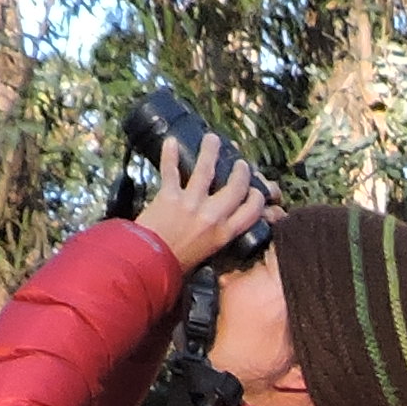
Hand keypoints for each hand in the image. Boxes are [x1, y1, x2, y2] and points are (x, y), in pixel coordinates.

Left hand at [132, 130, 272, 278]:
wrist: (149, 266)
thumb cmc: (176, 266)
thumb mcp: (208, 255)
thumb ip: (218, 238)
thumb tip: (221, 227)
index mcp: (224, 233)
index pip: (252, 210)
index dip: (257, 196)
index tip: (255, 189)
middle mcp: (212, 216)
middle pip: (236, 186)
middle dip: (241, 171)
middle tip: (240, 163)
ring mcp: (191, 203)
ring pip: (206, 169)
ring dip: (210, 151)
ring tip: (213, 139)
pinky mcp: (169, 196)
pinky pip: (170, 170)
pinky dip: (169, 154)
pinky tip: (170, 141)